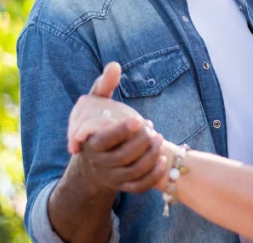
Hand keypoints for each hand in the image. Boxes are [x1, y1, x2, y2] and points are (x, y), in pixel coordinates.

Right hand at [65, 62, 168, 193]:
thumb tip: (114, 65)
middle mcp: (99, 163)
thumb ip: (104, 85)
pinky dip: (153, 175)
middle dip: (141, 142)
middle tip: (152, 128)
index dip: (122, 131)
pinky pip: (139, 186)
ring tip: (159, 138)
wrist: (93, 160)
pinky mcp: (123, 186)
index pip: (104, 140)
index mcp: (90, 142)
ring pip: (133, 172)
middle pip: (123, 156)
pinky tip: (162, 159)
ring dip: (150, 156)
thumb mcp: (96, 103)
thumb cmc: (98, 124)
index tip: (139, 119)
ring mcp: (111, 177)